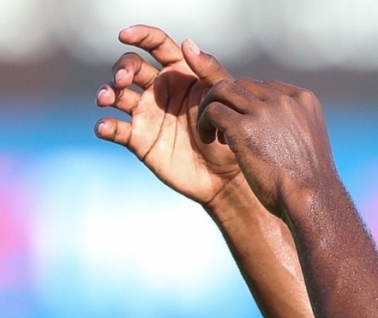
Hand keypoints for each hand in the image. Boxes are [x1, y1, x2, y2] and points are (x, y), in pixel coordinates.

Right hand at [95, 26, 242, 206]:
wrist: (225, 176)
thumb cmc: (228, 134)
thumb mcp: (223, 99)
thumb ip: (209, 71)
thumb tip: (187, 43)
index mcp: (180, 74)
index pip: (157, 45)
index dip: (140, 35)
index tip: (125, 35)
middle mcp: (158, 90)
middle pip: (131, 67)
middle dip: (122, 68)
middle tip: (123, 80)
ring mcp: (146, 114)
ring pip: (116, 94)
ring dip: (106, 92)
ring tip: (107, 98)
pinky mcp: (138, 139)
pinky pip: (114, 128)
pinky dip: (105, 125)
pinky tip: (105, 127)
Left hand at [197, 78, 338, 218]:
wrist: (312, 200)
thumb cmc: (310, 182)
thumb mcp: (308, 143)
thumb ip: (292, 126)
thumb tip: (274, 130)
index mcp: (304, 100)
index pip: (265, 87)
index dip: (249, 104)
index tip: (247, 127)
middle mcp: (284, 100)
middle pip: (242, 84)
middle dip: (229, 103)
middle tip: (223, 129)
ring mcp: (264, 112)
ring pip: (222, 90)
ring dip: (211, 107)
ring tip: (211, 132)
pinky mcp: (243, 127)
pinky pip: (213, 111)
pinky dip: (204, 123)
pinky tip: (208, 140)